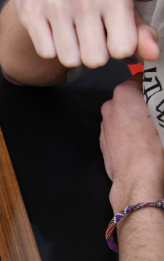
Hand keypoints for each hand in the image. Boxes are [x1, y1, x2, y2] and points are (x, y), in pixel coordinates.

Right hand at [14, 0, 159, 67]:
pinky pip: (46, 52)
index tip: (113, 34)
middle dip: (94, 52)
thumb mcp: (123, 5)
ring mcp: (56, 5)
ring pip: (70, 59)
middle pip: (95, 60)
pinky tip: (55, 28)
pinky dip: (51, 46)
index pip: (122, 49)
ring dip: (72, 51)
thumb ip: (139, 31)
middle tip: (91, 34)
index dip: (118, 47)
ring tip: (73, 31)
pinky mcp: (32, 11)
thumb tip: (153, 54)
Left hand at [101, 75, 163, 212]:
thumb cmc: (155, 146)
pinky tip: (146, 140)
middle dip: (148, 101)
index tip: (162, 89)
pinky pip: (122, 130)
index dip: (157, 83)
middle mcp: (110, 107)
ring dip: (140, 116)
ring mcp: (105, 125)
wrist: (139, 179)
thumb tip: (160, 100)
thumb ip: (161, 98)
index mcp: (124, 93)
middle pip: (133, 96)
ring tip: (156, 126)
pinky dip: (132, 131)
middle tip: (162, 110)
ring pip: (127, 114)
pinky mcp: (105, 141)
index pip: (142, 77)